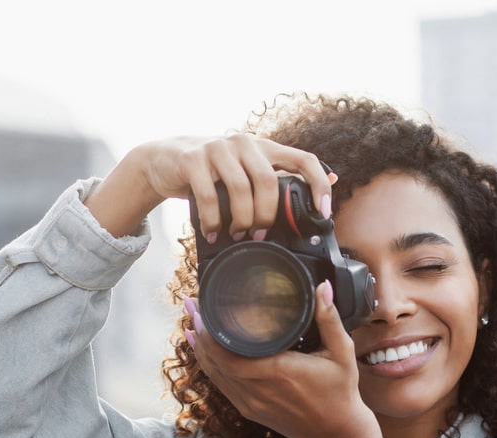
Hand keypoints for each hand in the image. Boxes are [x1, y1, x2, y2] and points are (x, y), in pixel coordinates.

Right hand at [86, 135, 333, 238]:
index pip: (303, 159)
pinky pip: (210, 197)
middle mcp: (244, 143)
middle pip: (268, 181)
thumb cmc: (213, 171)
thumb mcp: (248, 170)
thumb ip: (281, 175)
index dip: (318, 185)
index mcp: (264, 147)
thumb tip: (332, 177)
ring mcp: (217, 148)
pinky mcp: (193, 159)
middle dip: (266, 215)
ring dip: (241, 220)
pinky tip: (212, 233)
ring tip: (236, 234)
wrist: (164, 160)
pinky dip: (214, 222)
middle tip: (259, 234)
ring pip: (240, 189)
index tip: (323, 213)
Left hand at [185, 281, 397, 437]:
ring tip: (191, 323)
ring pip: (215, 374)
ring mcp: (252, 403)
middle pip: (215, 362)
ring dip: (201, 349)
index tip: (204, 308)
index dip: (211, 334)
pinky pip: (222, 386)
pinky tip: (202, 351)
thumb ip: (330, 320)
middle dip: (201, 333)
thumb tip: (322, 288)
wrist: (336, 434)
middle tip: (193, 306)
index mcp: (278, 372)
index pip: (230, 355)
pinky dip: (209, 367)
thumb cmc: (340, 393)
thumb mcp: (342, 353)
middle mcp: (259, 389)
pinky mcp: (250, 410)